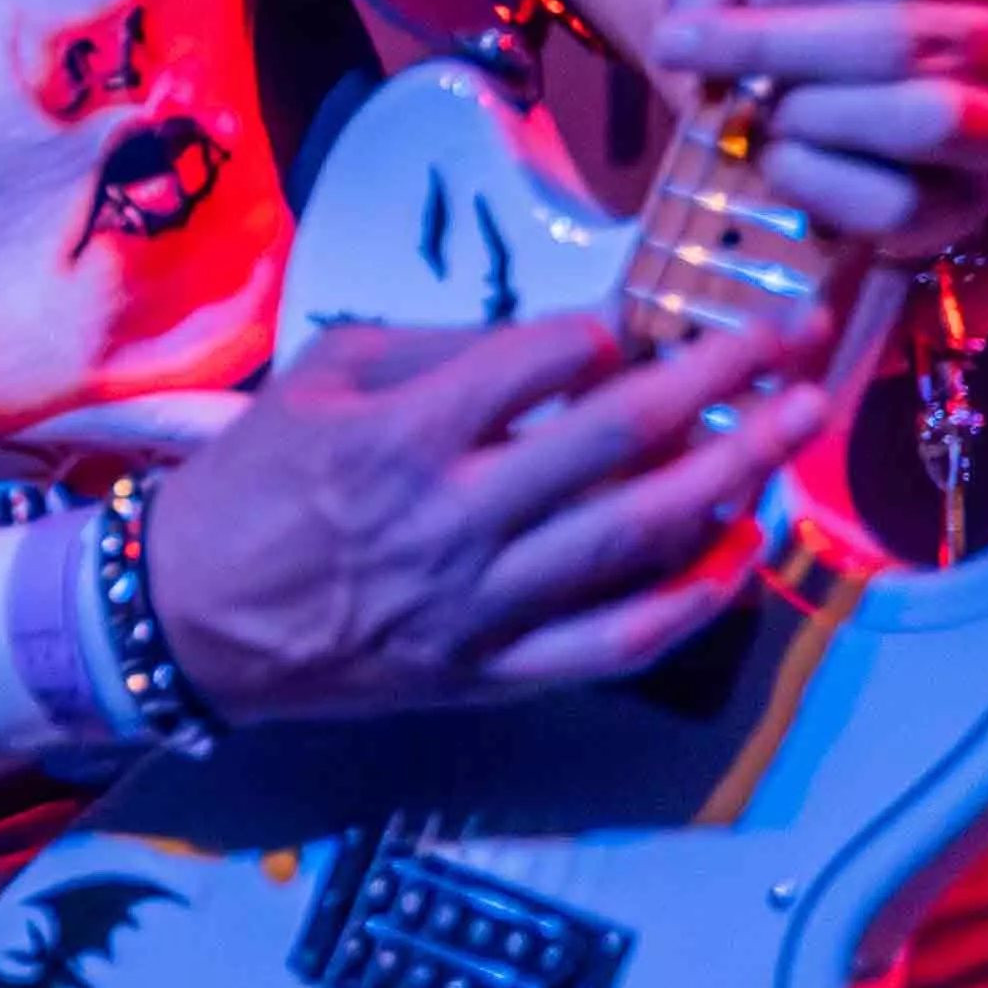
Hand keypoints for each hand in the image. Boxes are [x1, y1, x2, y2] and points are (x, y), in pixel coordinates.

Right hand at [141, 311, 839, 722]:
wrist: (186, 620)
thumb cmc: (248, 487)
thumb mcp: (312, 383)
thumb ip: (428, 351)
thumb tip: (549, 341)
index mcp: (397, 436)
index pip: (540, 363)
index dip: (608, 331)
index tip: (644, 318)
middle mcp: (451, 517)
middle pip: (617, 437)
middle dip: (720, 376)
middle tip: (794, 333)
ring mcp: (480, 602)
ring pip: (637, 534)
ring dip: (734, 471)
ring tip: (801, 422)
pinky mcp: (492, 669)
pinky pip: (614, 638)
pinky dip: (690, 598)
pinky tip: (745, 550)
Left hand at [645, 0, 987, 260]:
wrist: (842, 67)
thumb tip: (702, 7)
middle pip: (905, 42)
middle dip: (778, 44)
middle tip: (685, 42)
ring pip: (922, 119)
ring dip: (812, 108)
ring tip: (760, 100)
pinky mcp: (973, 214)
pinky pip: (897, 205)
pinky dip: (816, 179)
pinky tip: (777, 154)